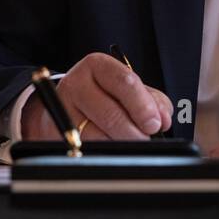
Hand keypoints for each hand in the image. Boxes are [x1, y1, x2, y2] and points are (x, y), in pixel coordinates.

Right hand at [20, 52, 172, 140]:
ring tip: (130, 146)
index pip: (125, 82)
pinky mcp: (55, 133)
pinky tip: (113, 150)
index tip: (155, 124)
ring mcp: (61, 109)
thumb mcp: (129, 90)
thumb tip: (163, 120)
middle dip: (135, 133)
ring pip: (98, 136)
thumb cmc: (106, 96)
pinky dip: (105, 153)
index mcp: (97, 65)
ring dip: (121, 146)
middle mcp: (75, 83)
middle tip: (147, 141)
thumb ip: (152, 101)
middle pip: (111, 113)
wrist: (67, 105)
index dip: (143, 106)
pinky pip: (86, 149)